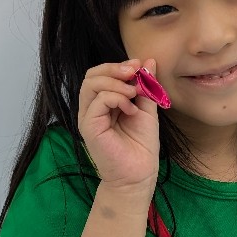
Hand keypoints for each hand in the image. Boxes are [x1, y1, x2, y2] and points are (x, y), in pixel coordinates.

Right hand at [77, 59, 159, 191]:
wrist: (139, 175)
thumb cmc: (141, 146)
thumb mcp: (146, 109)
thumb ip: (146, 86)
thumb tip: (148, 61)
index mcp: (103, 103)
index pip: (101, 74)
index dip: (119, 66)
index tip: (139, 66)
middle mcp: (92, 109)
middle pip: (91, 75)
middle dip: (114, 68)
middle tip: (134, 72)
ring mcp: (88, 118)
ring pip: (91, 84)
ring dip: (116, 82)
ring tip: (134, 93)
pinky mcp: (89, 127)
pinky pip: (98, 101)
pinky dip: (117, 98)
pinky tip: (131, 109)